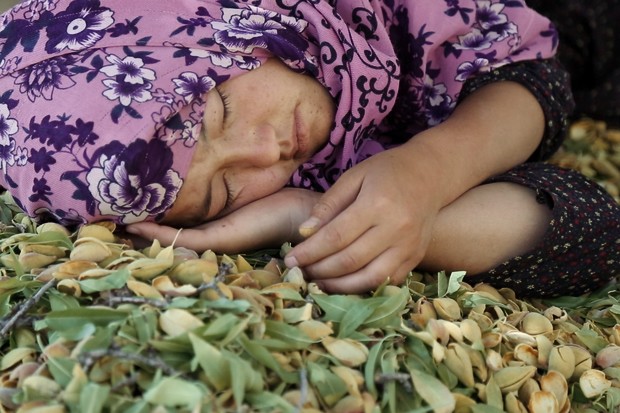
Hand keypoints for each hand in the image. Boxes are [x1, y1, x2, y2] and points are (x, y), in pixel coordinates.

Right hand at [126, 188, 320, 252]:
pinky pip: (185, 237)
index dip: (153, 225)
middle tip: (108, 229)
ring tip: (112, 231)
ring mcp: (216, 240)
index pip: (178, 230)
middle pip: (170, 240)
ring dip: (143, 236)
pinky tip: (137, 226)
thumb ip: (227, 189)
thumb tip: (212, 170)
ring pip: (171, 242)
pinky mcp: (223, 238)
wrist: (305, 214)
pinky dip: (160, 233)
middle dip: (141, 235)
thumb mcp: (247, 193)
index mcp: (217, 228)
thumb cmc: (281, 202)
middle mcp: (213, 238)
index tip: (127, 216)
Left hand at [284, 145, 442, 293]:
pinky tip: (343, 283)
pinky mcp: (416, 258)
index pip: (336, 236)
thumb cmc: (387, 171)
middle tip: (299, 272)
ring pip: (369, 278)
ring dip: (338, 285)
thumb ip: (328, 204)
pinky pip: (386, 281)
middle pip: (350, 260)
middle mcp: (396, 228)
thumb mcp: (354, 176)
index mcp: (377, 204)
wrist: (430, 174)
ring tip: (317, 282)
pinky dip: (362, 287)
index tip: (290, 259)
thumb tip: (303, 233)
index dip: (310, 252)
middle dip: (319, 270)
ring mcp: (409, 247)